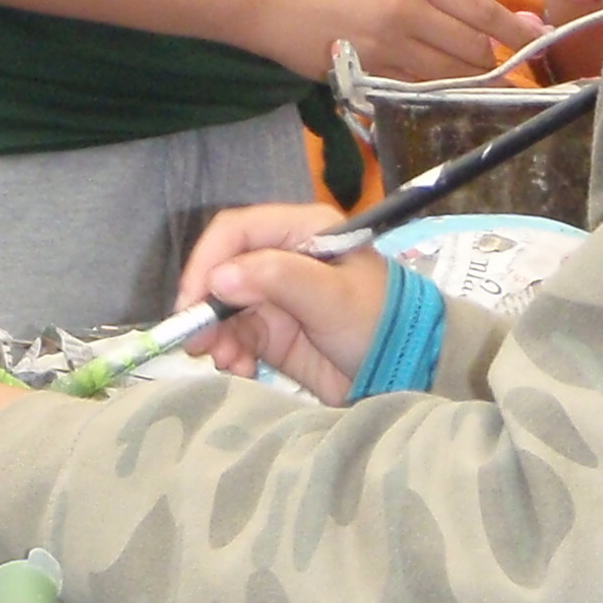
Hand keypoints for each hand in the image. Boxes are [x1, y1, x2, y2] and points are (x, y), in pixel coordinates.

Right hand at [174, 206, 388, 403]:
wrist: (409, 372)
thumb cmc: (379, 320)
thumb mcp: (332, 296)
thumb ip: (277, 278)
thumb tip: (218, 278)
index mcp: (300, 231)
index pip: (236, 232)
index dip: (208, 261)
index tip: (193, 299)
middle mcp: (282, 258)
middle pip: (223, 272)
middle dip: (207, 307)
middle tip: (198, 341)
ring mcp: (276, 298)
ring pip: (224, 310)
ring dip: (217, 336)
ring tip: (226, 362)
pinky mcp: (274, 334)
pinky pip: (236, 338)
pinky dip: (231, 354)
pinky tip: (241, 369)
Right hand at [246, 0, 538, 83]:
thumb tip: (477, 26)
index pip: (481, 9)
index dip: (514, 32)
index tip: (537, 42)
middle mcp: (409, 8)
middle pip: (472, 49)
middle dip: (490, 66)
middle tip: (500, 77)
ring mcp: (389, 43)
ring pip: (448, 75)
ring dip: (464, 86)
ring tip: (471, 91)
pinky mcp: (368, 71)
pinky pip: (415, 90)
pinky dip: (429, 94)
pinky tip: (432, 95)